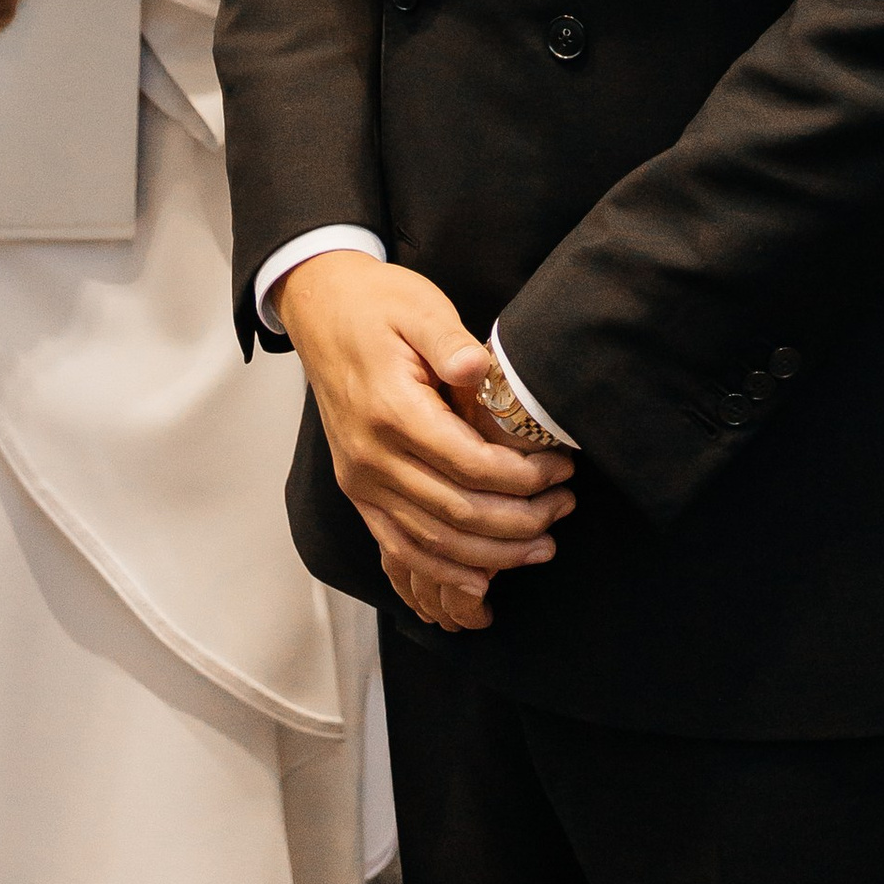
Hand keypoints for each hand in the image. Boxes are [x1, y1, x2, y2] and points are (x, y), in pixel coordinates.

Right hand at [278, 252, 572, 632]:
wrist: (320, 309)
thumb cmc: (376, 304)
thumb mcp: (418, 305)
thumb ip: (448, 339)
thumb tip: (479, 368)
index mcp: (391, 410)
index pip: (469, 465)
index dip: (522, 477)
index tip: (561, 469)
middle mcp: (371, 457)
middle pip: (456, 513)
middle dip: (519, 521)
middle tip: (563, 509)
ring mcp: (360, 481)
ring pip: (431, 541)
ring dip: (491, 555)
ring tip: (541, 547)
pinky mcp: (357, 491)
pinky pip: (400, 547)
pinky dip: (441, 570)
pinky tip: (481, 578)